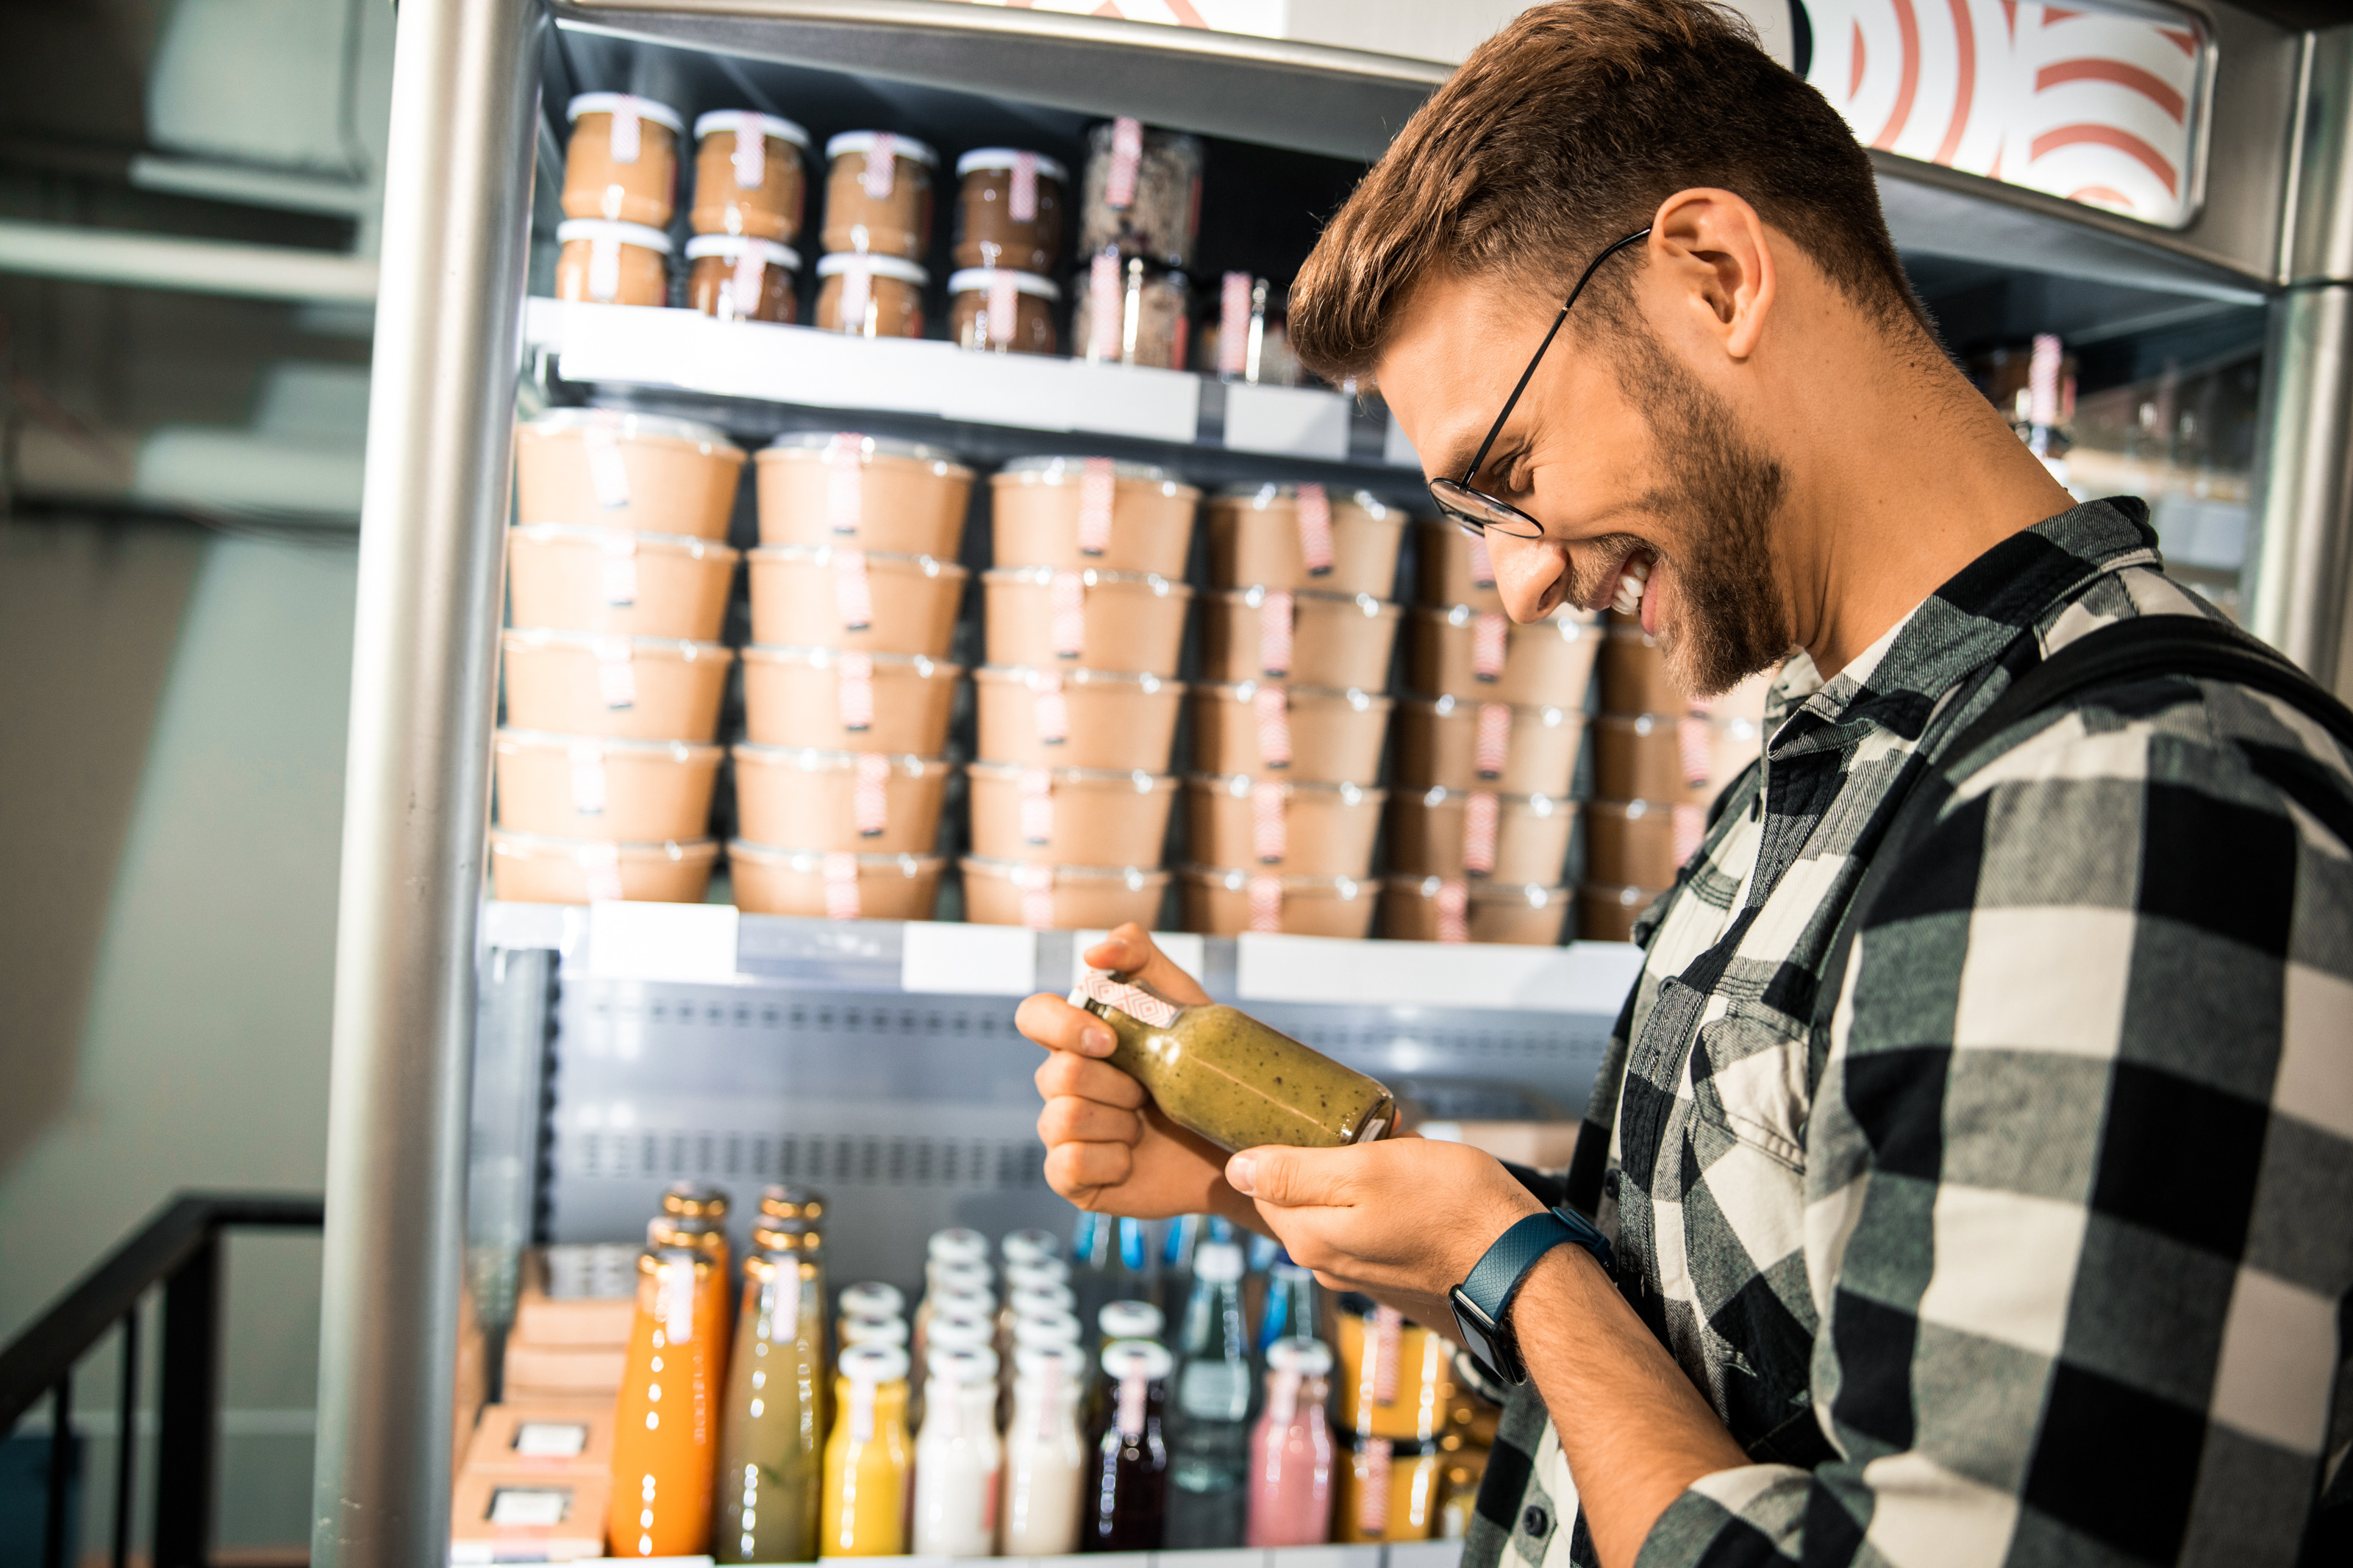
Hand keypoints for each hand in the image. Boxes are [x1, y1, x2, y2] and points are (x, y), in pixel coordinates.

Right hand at [1017, 924, 1244, 1222]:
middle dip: (1116, 1084)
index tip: (1108, 1039)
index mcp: (1079, 1039)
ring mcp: (1062, 1131)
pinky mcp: (1071, 1176)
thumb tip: (1093, 953)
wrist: (1233, 1143)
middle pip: (1056, 1074)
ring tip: (1146, 1127)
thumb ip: (1140, 956)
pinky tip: (1133, 1159)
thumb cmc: (1205, 1069)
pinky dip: (1112, 1160)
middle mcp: (1062, 1083)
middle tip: (1151, 1093)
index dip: (1059, 1025)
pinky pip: (1068, 1164)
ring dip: (1118, 1123)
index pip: (1033, 1016)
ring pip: (1063, 1118)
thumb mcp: (1183, 1001)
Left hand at [1225, 1136, 1543, 1328]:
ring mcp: (1362, 1275)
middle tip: (1379, 1140)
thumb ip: (1295, 1171)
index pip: (1263, 1185)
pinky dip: (1388, 1201)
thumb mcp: (1364, 1170)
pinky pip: (1372, 1226)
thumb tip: (1236, 1169)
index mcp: (1309, 1238)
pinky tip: (1421, 1187)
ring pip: (1342, 1208)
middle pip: (1304, 1196)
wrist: (1517, 1262)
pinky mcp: (1395, 1277)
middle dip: (1332, 1161)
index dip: (1291, 1146)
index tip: (1328, 1127)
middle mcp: (1327, 1265)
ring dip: (1365, 1178)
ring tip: (1407, 1159)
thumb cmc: (1448, 1205)